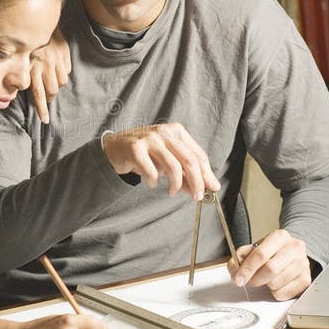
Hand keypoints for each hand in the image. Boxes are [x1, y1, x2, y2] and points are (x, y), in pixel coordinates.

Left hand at [29, 27, 71, 122]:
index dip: (42, 108)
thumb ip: (21, 73)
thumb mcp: (19, 58)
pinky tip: (56, 68)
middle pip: (52, 90)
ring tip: (51, 80)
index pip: (38, 94)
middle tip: (47, 97)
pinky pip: (67, 69)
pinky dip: (62, 72)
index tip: (45, 120)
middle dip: (50, 96)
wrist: (36, 20)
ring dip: (56, 84)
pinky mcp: (64, 52)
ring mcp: (56, 58)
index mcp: (33, 68)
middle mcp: (45, 64)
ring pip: (61, 81)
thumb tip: (20, 88)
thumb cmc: (24, 42)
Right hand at [102, 123, 219, 199]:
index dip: (207, 174)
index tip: (212, 188)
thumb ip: (185, 174)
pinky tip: (151, 184)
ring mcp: (150, 139)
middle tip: (196, 196)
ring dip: (175, 185)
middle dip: (196, 182)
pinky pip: (151, 172)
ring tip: (171, 192)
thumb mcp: (168, 161)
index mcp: (177, 132)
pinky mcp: (135, 149)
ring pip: (173, 167)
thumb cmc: (146, 154)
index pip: (198, 154)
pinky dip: (154, 183)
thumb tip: (202, 190)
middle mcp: (165, 132)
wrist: (116, 148)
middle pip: (189, 160)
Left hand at [229, 230, 311, 299]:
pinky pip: (284, 294)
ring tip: (266, 278)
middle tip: (251, 280)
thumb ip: (240, 256)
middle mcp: (295, 248)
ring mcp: (303, 264)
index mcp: (280, 237)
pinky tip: (277, 283)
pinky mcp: (306, 280)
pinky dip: (275, 292)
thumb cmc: (272, 251)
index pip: (261, 254)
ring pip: (276, 283)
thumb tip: (234, 269)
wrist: (291, 252)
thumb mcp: (255, 248)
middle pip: (270, 269)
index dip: (247, 269)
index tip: (239, 279)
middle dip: (255, 279)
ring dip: (266, 285)